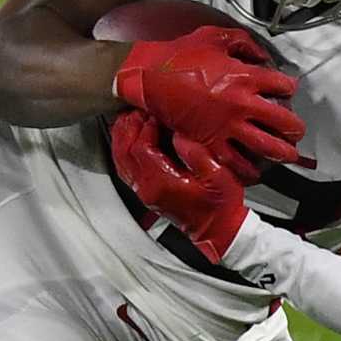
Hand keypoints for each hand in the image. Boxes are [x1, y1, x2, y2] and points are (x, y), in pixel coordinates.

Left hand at [109, 108, 249, 260]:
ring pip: (120, 159)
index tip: (156, 115)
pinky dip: (122, 149)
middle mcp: (146, 188)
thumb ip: (196, 154)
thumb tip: (178, 135)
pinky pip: (124, 166)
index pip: (141, 149)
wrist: (217, 229)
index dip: (146, 127)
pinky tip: (127, 137)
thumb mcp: (218, 177)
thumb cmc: (220, 205)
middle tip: (139, 111)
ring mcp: (142, 190)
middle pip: (124, 151)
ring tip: (130, 118)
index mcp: (162, 183)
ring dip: (122, 136)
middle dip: (129, 127)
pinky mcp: (143, 191)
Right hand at [114, 25, 304, 173]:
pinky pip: (235, 161)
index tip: (286, 90)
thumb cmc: (176, 56)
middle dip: (295, 128)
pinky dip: (248, 168)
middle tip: (295, 130)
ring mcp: (227, 126)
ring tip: (286, 155)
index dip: (288, 87)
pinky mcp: (209, 141)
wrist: (146, 77)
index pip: (284, 86)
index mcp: (245, 77)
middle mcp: (241, 104)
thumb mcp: (212, 36)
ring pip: (266, 148)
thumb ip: (243, 42)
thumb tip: (261, 54)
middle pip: (285, 122)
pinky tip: (253, 170)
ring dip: (281, 153)